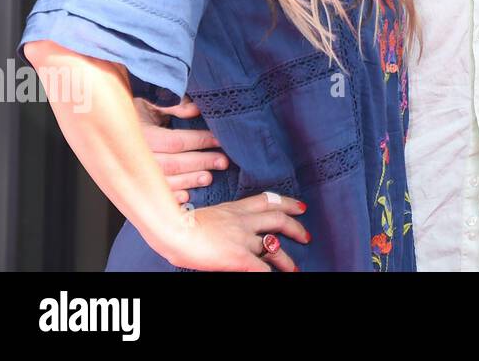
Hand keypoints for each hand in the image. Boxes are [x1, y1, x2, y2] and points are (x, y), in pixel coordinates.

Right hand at [135, 95, 230, 203]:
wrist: (102, 124)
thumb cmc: (132, 109)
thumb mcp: (150, 99)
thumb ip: (173, 104)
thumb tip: (196, 110)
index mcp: (141, 135)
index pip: (176, 141)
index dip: (200, 141)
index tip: (219, 140)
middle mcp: (134, 157)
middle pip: (173, 164)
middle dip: (201, 163)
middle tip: (223, 162)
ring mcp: (132, 173)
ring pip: (164, 182)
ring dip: (189, 181)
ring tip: (209, 178)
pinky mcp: (131, 183)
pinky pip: (152, 196)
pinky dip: (170, 198)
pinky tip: (186, 197)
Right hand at [155, 192, 309, 271]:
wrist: (173, 229)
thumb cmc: (177, 224)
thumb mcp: (205, 216)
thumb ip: (220, 222)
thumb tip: (221, 233)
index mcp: (234, 209)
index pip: (266, 201)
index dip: (286, 203)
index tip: (299, 207)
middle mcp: (243, 221)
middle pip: (278, 219)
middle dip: (296, 228)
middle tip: (306, 236)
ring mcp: (243, 239)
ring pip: (273, 246)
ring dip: (286, 259)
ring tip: (294, 268)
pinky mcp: (239, 257)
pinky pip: (261, 269)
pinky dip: (270, 274)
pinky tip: (276, 278)